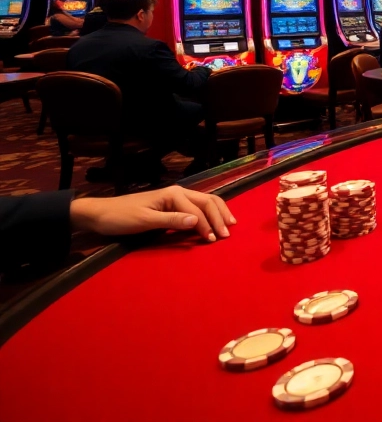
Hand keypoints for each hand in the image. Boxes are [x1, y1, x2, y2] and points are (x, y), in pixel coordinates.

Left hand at [70, 185, 235, 241]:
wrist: (101, 214)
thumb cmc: (121, 217)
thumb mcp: (145, 220)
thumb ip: (171, 220)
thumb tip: (197, 222)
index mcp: (173, 194)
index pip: (197, 210)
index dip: (207, 225)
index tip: (213, 241)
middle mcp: (178, 193)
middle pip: (208, 201)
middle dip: (219, 217)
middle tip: (227, 234)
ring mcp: (176, 198)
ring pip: (205, 202)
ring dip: (218, 213)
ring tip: (229, 225)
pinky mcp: (172, 206)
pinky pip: (197, 208)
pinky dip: (209, 215)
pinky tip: (214, 222)